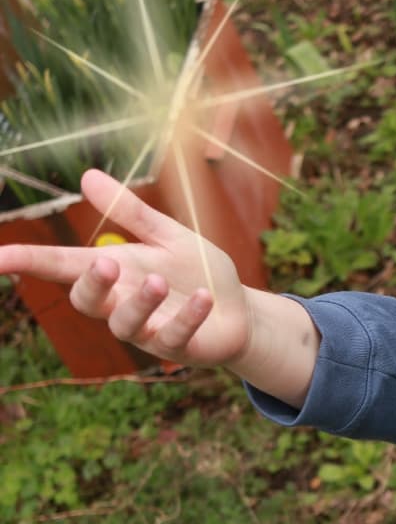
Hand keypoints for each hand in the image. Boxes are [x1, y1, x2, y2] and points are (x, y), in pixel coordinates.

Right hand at [0, 169, 250, 368]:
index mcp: (116, 271)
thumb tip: (87, 175)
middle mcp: (122, 304)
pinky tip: (204, 297)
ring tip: (161, 281)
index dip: (28, 262)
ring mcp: (148, 330)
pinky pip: (174, 336)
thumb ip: (132, 213)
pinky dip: (188, 316)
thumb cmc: (198, 273)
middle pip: (87, 301)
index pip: (62, 266)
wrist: (240, 311)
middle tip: (107, 262)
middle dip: (93, 284)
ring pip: (126, 325)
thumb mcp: (168, 237)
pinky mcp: (179, 348)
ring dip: (141, 302)